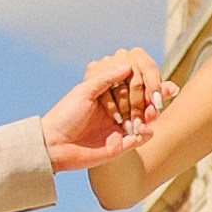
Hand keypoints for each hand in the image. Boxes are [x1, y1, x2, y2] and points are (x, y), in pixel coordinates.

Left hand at [43, 47, 173, 170]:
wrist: (53, 144)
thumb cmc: (64, 115)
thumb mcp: (84, 91)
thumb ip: (106, 79)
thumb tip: (128, 65)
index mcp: (107, 96)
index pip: (132, 87)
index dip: (146, 85)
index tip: (158, 81)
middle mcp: (116, 111)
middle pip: (143, 103)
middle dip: (153, 100)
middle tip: (158, 99)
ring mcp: (119, 128)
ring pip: (145, 120)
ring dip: (151, 115)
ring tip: (152, 113)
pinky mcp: (120, 145)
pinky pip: (140, 138)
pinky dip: (146, 133)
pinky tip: (145, 128)